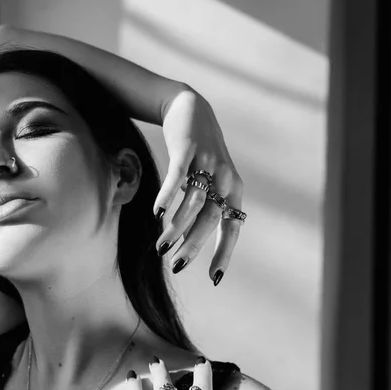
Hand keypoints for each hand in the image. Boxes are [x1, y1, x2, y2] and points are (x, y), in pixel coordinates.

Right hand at [154, 89, 244, 284]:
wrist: (191, 110)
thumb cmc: (199, 156)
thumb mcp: (206, 183)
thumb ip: (201, 211)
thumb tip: (187, 243)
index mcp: (233, 190)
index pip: (233, 228)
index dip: (224, 253)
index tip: (213, 279)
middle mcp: (225, 178)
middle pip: (212, 219)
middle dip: (194, 245)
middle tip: (176, 266)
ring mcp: (207, 163)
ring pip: (193, 202)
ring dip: (176, 227)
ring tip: (160, 247)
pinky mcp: (187, 149)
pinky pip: (177, 176)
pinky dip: (167, 195)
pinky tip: (156, 212)